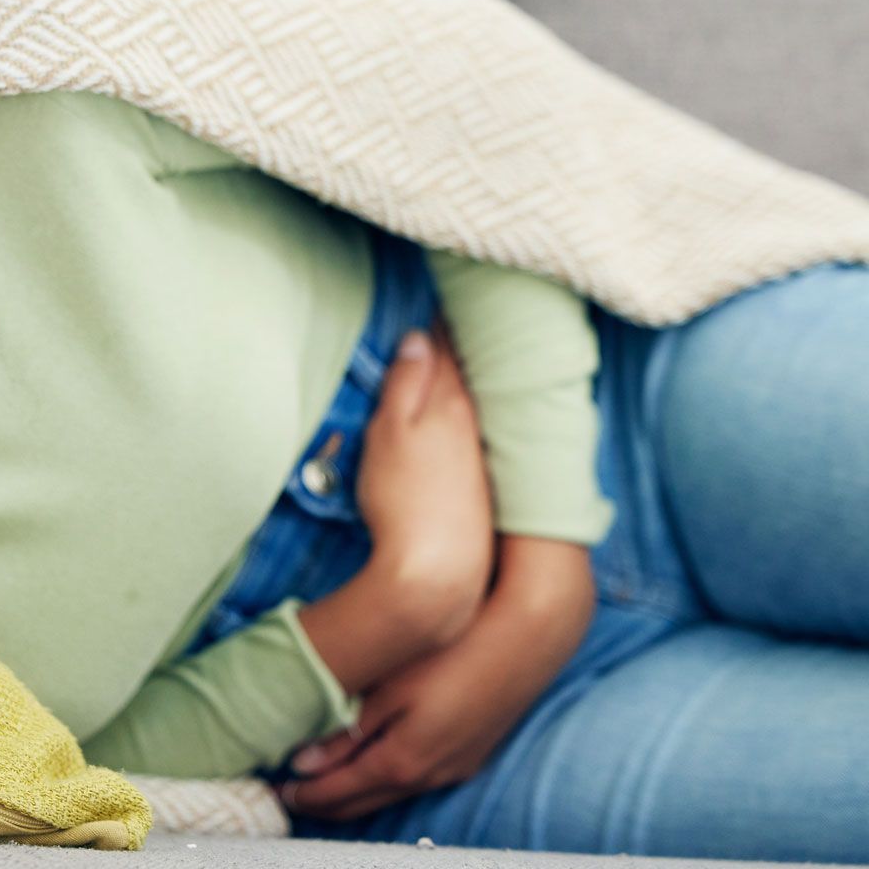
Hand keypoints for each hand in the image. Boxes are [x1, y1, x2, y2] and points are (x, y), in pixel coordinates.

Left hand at [278, 538, 597, 822]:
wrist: (528, 639)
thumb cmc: (454, 651)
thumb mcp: (391, 686)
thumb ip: (347, 728)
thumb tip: (303, 761)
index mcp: (401, 761)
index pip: (339, 792)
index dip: (305, 795)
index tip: (278, 789)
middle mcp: (428, 776)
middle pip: (364, 802)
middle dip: (326, 801)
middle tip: (294, 791)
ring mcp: (455, 768)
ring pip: (392, 793)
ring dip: (356, 791)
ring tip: (326, 779)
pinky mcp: (472, 753)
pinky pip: (418, 779)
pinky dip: (386, 779)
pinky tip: (377, 762)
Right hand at [354, 320, 493, 639]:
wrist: (437, 573)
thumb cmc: (403, 499)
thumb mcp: (389, 433)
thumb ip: (404, 385)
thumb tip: (419, 338)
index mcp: (448, 403)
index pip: (443, 350)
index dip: (437, 322)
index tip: (437, 295)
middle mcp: (471, 424)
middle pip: (466, 371)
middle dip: (459, 342)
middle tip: (457, 309)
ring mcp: (479, 456)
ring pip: (474, 400)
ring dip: (468, 374)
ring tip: (463, 349)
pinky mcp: (479, 485)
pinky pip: (475, 429)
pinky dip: (470, 409)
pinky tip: (465, 412)